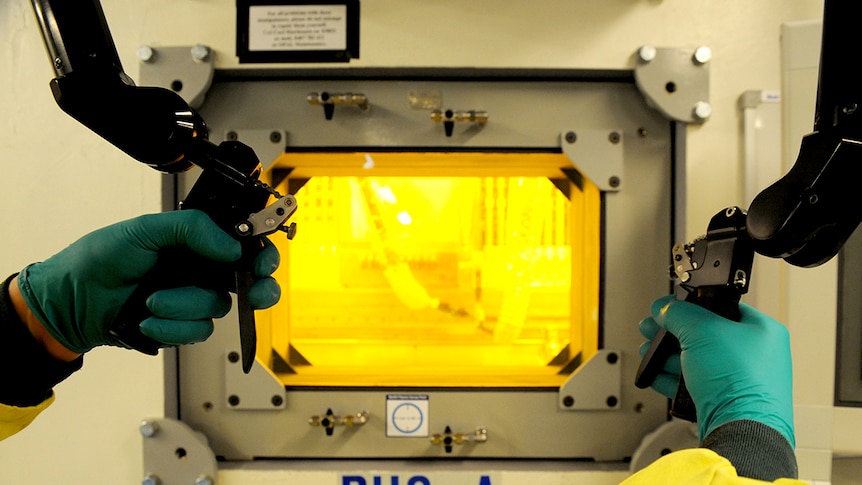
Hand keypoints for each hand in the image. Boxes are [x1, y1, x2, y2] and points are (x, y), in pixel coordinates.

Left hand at [15, 210, 280, 354]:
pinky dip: (171, 326)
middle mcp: (201, 269)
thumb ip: (192, 229)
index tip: (262, 262)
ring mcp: (192, 299)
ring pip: (217, 307)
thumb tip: (232, 246)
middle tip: (255, 294)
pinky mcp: (181, 327)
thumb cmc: (100, 258)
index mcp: (197, 241)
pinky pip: (197, 331)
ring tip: (152, 300)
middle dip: (259, 289)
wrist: (70, 301)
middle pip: (249, 280)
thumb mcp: (145, 229)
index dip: (262, 253)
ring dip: (185, 305)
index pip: (243, 243)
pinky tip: (147, 319)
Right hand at [638, 295, 794, 446]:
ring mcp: (741, 381)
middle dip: (672, 334)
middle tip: (653, 329)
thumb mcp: (702, 331)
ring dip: (668, 357)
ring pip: (697, 361)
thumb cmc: (739, 383)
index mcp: (763, 331)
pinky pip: (695, 385)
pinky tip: (657, 376)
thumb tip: (665, 308)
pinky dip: (674, 380)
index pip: (722, 308)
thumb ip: (679, 313)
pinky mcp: (726, 403)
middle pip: (705, 335)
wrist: (741, 432)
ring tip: (649, 353)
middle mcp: (756, 356)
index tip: (671, 308)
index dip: (693, 306)